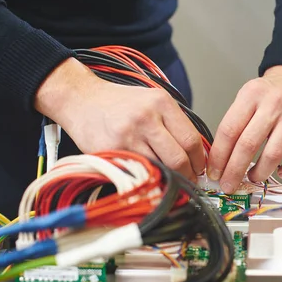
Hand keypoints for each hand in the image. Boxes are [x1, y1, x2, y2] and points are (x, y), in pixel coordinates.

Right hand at [35, 58, 204, 180]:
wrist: (82, 100)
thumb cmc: (120, 103)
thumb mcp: (152, 101)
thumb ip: (174, 123)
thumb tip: (197, 154)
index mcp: (161, 103)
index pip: (191, 140)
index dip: (199, 160)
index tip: (200, 169)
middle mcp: (146, 118)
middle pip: (178, 158)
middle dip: (188, 175)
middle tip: (189, 181)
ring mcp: (128, 136)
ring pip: (160, 169)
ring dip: (169, 180)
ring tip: (171, 182)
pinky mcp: (112, 151)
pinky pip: (138, 172)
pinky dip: (148, 179)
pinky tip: (150, 178)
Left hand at [207, 65, 281, 192]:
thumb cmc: (270, 92)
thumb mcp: (247, 97)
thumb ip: (234, 123)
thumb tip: (220, 159)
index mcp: (251, 95)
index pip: (229, 131)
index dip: (219, 156)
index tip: (214, 172)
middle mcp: (273, 104)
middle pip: (248, 145)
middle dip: (234, 171)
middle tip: (228, 184)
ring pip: (272, 155)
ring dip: (259, 174)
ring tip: (253, 177)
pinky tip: (281, 171)